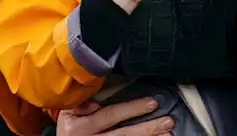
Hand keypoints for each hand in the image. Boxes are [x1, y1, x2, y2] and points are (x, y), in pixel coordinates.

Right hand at [56, 99, 173, 135]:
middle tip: (167, 122)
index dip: (131, 109)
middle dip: (147, 128)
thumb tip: (97, 103)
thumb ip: (82, 105)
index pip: (109, 116)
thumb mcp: (69, 113)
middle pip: (123, 135)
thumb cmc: (70, 127)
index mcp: (78, 128)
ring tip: (168, 134)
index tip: (153, 103)